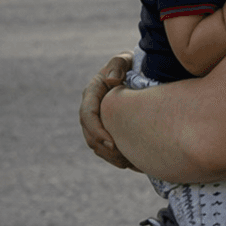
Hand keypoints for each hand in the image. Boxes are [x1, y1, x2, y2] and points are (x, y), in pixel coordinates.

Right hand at [80, 52, 136, 170]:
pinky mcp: (107, 127)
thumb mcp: (123, 60)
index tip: (112, 144)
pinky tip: (132, 163)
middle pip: (90, 134)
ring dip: (110, 156)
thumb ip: (117, 65)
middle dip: (105, 149)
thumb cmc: (131, 63)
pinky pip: (106, 146)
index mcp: (92, 93)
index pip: (88, 116)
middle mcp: (91, 108)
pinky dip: (116, 156)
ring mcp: (97, 119)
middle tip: (123, 160)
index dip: (97, 132)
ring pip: (96, 144)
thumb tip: (111, 80)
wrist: (137, 69)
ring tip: (128, 164)